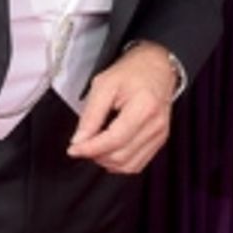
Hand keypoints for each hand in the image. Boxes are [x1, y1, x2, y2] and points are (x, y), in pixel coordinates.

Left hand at [67, 43, 175, 174]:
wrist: (157, 67)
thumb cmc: (132, 72)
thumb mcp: (103, 85)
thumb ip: (91, 115)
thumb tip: (79, 141)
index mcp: (144, 107)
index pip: (114, 139)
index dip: (90, 148)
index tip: (74, 149)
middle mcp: (155, 125)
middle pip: (120, 156)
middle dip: (96, 155)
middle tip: (82, 143)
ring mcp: (159, 135)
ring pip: (128, 166)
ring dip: (106, 161)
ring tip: (95, 146)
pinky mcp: (158, 142)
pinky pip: (136, 165)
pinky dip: (119, 163)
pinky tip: (109, 151)